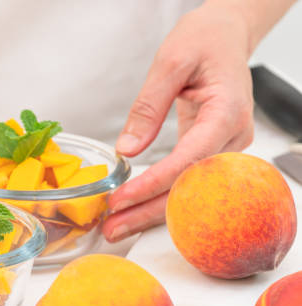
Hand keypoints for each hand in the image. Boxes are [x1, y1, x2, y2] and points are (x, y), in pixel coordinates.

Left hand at [103, 2, 255, 241]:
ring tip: (117, 226)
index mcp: (227, 113)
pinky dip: (160, 196)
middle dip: (148, 212)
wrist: (225, 36)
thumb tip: (127, 149)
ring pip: (189, 191)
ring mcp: (226, 148)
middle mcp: (233, 138)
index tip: (121, 199)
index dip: (153, 184)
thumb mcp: (170, 62)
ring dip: (152, 211)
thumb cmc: (204, 41)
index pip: (189, 161)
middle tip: (112, 229)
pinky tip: (136, 209)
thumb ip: (148, 107)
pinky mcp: (213, 151)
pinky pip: (187, 181)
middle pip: (191, 188)